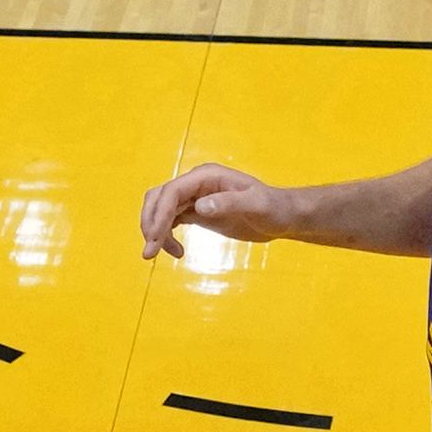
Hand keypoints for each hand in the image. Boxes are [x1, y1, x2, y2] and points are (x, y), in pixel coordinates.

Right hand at [139, 160, 288, 256]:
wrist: (281, 216)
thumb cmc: (273, 207)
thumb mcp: (256, 205)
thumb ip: (230, 203)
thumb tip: (200, 207)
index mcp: (207, 176)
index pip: (173, 191)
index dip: (159, 214)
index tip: (155, 238)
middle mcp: (196, 184)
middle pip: (159, 198)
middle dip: (150, 222)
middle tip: (150, 251)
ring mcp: (195, 198)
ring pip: (161, 210)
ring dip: (155, 231)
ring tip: (157, 254)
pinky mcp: (196, 212)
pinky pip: (171, 220)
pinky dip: (166, 235)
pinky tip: (176, 252)